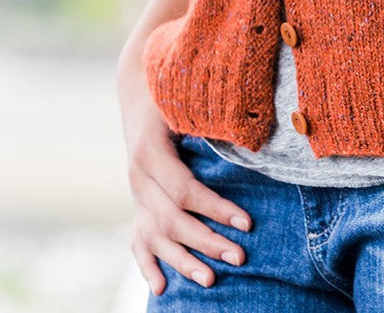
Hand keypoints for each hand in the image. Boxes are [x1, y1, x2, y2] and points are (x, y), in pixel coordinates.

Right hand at [116, 56, 252, 293]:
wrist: (137, 93)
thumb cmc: (171, 95)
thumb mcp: (185, 102)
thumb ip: (209, 120)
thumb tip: (248, 135)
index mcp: (150, 151)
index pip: (184, 190)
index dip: (215, 209)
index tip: (247, 223)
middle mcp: (138, 178)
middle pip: (171, 219)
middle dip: (206, 241)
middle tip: (239, 257)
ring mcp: (135, 195)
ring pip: (155, 236)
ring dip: (183, 260)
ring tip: (211, 279)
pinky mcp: (137, 206)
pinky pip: (137, 242)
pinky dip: (148, 266)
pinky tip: (162, 288)